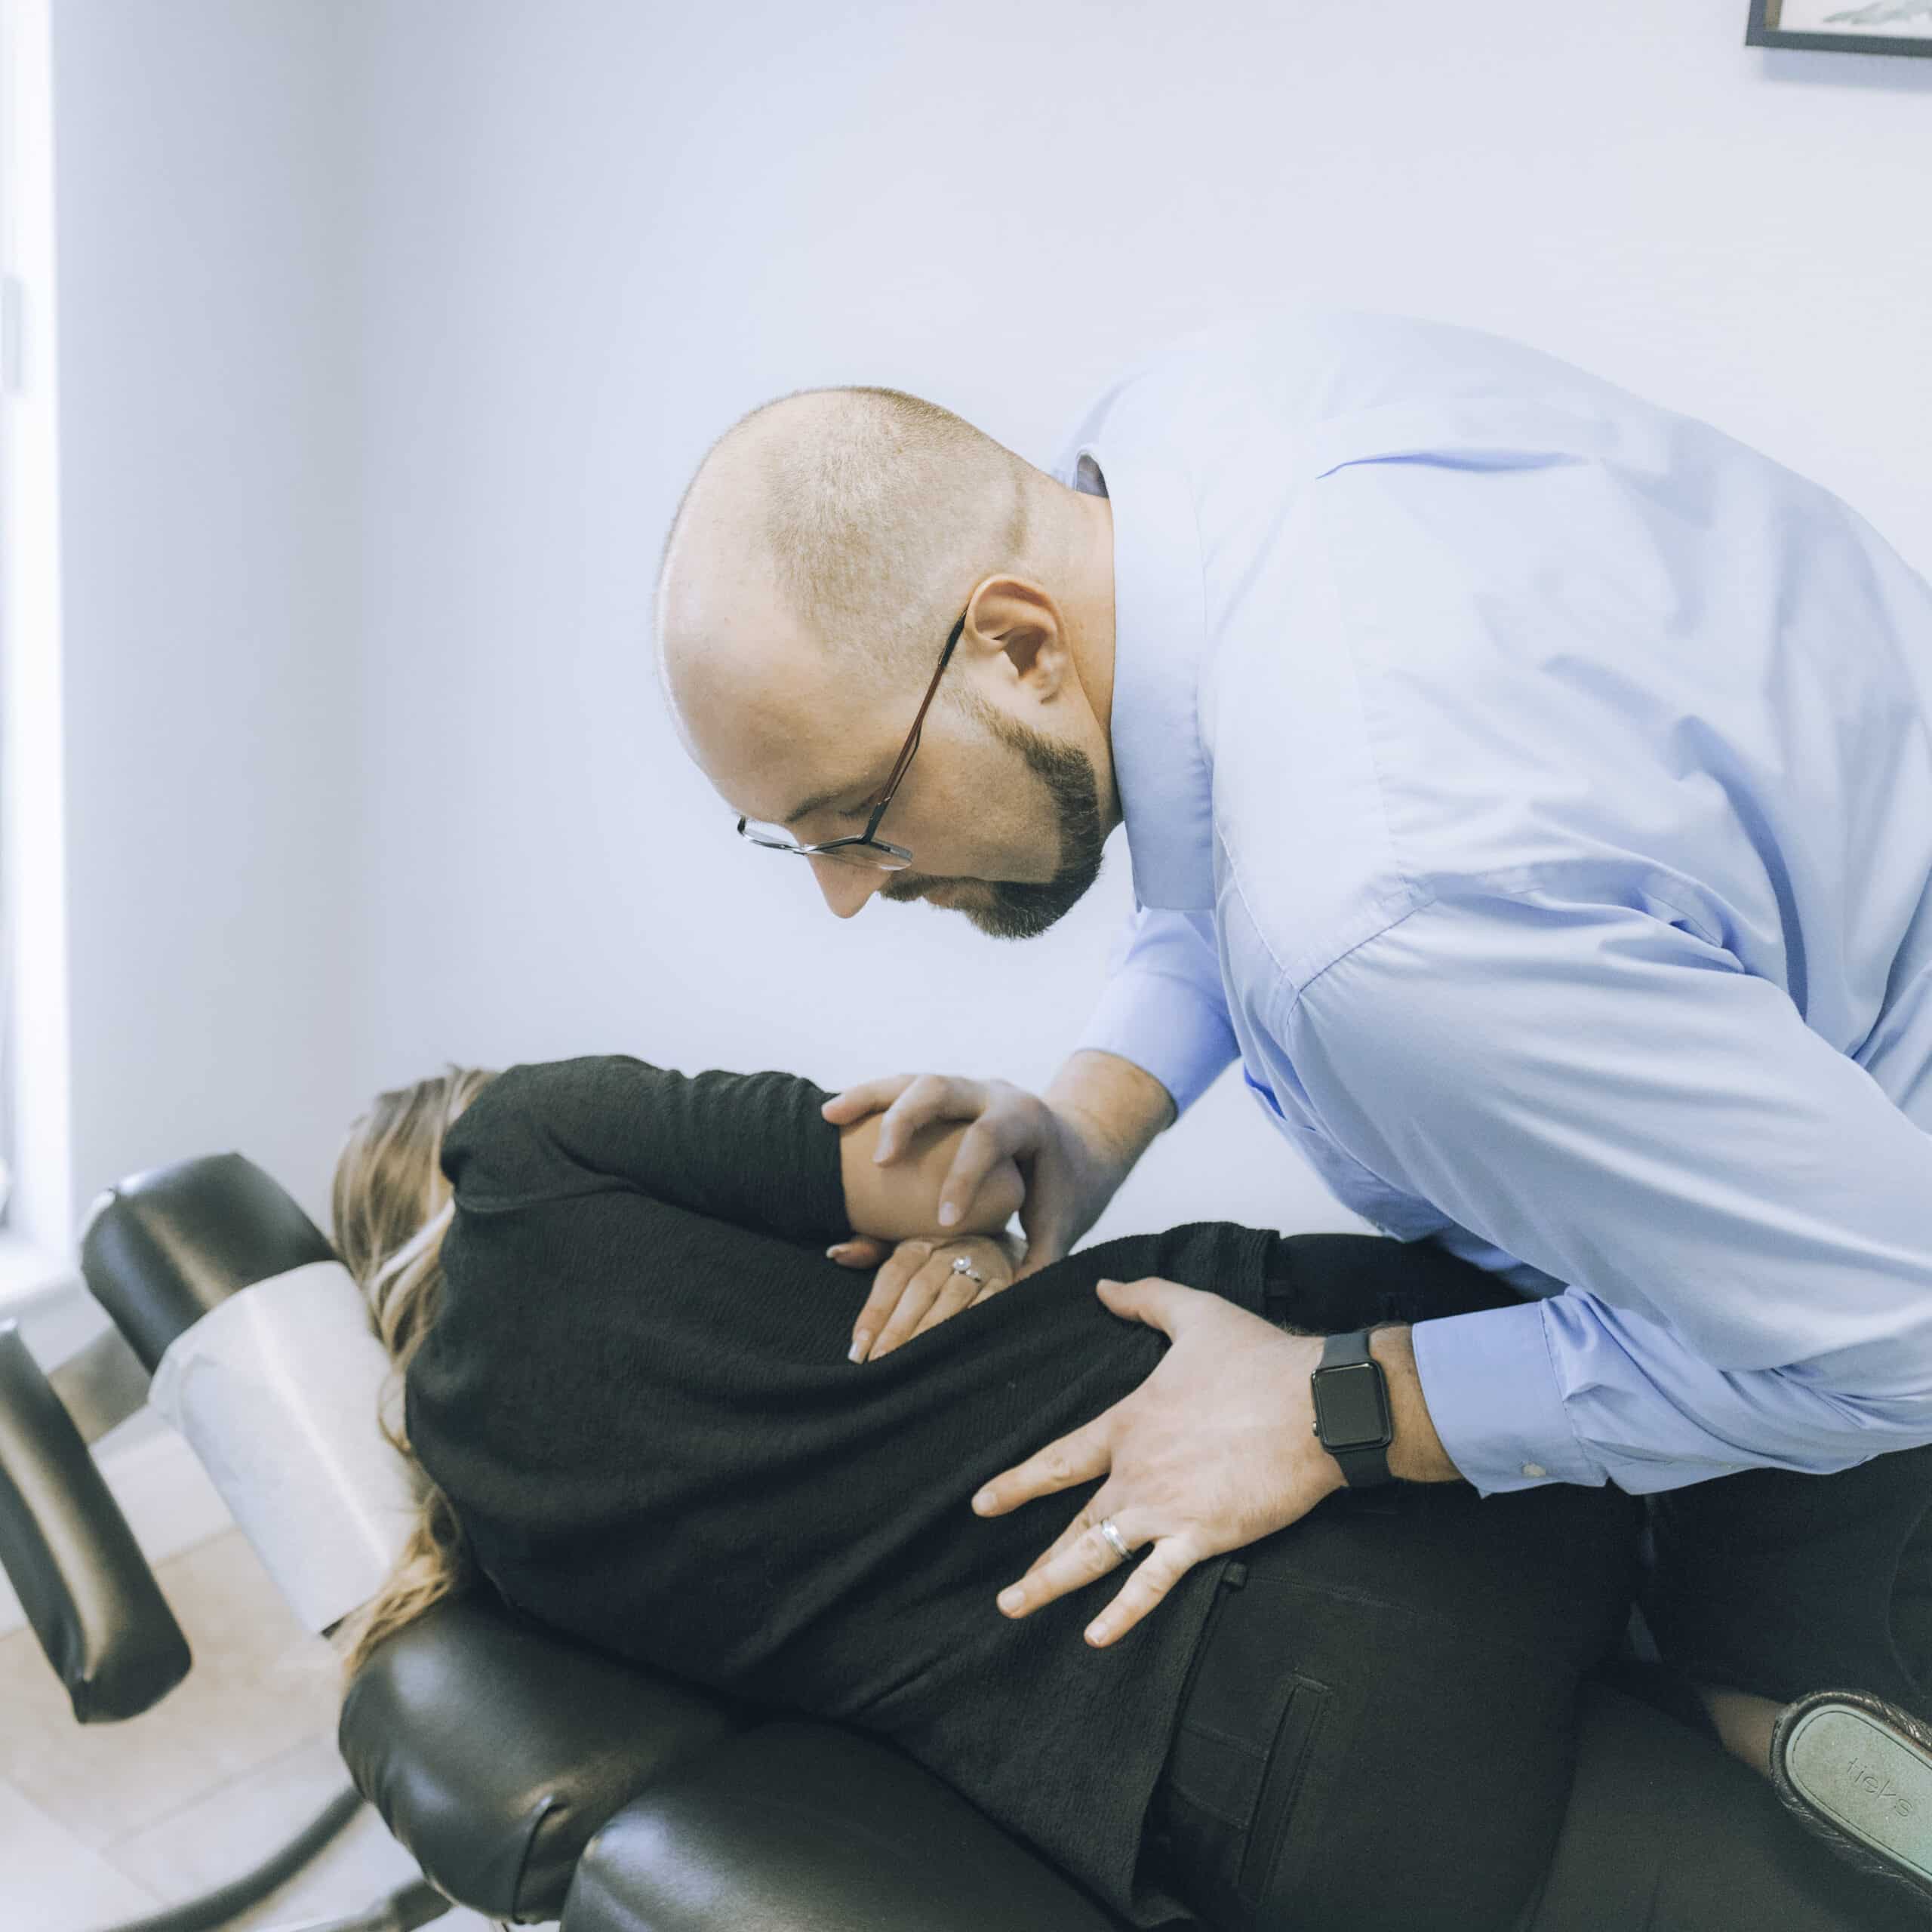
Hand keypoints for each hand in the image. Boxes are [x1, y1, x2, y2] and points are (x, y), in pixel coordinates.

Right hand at [821, 1070, 1137, 1279]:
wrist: (1072, 1147)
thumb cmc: (1061, 1193)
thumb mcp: (1057, 1225)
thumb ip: (1038, 1263)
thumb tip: (1013, 1306)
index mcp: (1024, 1121)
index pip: (989, 1139)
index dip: (963, 1178)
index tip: (942, 1222)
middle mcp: (991, 1095)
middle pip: (942, 1088)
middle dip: (907, 1120)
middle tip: (880, 1162)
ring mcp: (964, 1089)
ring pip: (913, 1080)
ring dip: (870, 1098)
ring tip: (830, 1118)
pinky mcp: (942, 1094)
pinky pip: (898, 1087)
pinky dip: (865, 1098)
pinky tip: (831, 1116)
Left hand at [846, 1232, 1024, 1362]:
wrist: (996, 1243)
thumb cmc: (937, 1256)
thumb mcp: (904, 1246)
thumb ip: (870, 1251)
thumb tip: (836, 1254)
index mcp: (919, 1242)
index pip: (893, 1276)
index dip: (875, 1311)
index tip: (858, 1347)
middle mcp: (949, 1250)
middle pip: (920, 1289)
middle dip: (898, 1328)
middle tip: (880, 1362)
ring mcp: (979, 1265)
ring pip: (952, 1299)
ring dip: (931, 1331)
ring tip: (911, 1362)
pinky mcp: (1006, 1282)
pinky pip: (989, 1305)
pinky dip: (972, 1326)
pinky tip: (955, 1350)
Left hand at [971, 1276, 1345, 1646]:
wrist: (1318, 1404)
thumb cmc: (1260, 1358)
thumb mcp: (1194, 1313)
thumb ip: (1144, 1298)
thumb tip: (1104, 1287)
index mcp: (1128, 1424)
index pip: (1059, 1459)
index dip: (1018, 1483)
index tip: (982, 1503)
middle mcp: (1135, 1472)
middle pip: (1072, 1521)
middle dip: (1035, 1558)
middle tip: (1003, 1592)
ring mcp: (1164, 1509)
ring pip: (1094, 1556)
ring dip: (1052, 1584)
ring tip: (1017, 1607)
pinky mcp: (1202, 1537)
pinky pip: (1151, 1584)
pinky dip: (1122, 1614)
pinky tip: (1095, 1637)